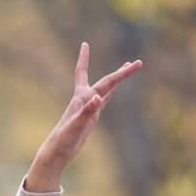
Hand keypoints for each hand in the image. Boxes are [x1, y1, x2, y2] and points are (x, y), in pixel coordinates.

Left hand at [28, 42, 141, 187]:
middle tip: (138, 63)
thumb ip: (87, 112)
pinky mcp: (91, 116)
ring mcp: (89, 107)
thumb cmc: (64, 139)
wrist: (57, 151)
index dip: (84, 58)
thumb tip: (98, 99)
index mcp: (80, 98)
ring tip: (129, 67)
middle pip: (106, 81)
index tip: (84, 44)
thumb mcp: (76, 125)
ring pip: (106, 88)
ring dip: (117, 78)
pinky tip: (115, 89)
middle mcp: (84, 99)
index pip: (84, 73)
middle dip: (122, 72)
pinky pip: (104, 100)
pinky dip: (111, 92)